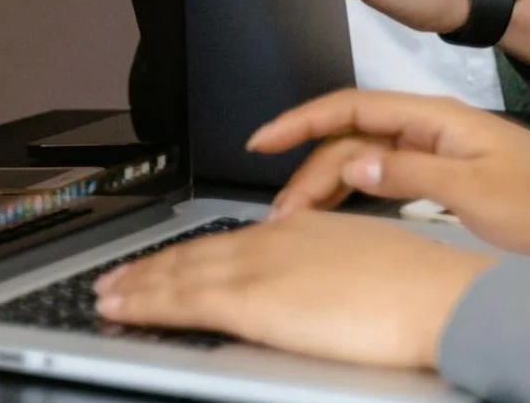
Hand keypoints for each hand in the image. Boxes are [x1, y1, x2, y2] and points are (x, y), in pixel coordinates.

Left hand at [92, 212, 490, 370]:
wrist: (430, 294)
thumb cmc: (415, 283)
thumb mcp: (360, 258)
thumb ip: (325, 265)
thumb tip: (317, 281)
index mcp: (293, 230)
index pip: (226, 243)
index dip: (188, 254)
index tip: (164, 262)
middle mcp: (263, 243)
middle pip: (191, 255)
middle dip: (149, 268)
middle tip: (115, 277)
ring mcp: (249, 270)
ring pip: (175, 274)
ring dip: (135, 285)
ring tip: (106, 292)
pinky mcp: (243, 302)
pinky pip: (178, 301)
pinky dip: (143, 303)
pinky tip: (120, 307)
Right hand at [256, 88, 529, 252]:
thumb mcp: (479, 191)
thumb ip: (412, 175)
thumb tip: (352, 167)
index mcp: (433, 119)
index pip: (350, 108)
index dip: (301, 121)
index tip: (264, 140)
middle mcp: (425, 130)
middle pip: (349, 140)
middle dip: (309, 169)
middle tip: (283, 209)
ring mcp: (430, 153)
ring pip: (360, 161)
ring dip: (325, 185)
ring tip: (297, 216)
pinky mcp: (435, 176)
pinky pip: (379, 177)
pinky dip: (350, 193)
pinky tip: (333, 211)